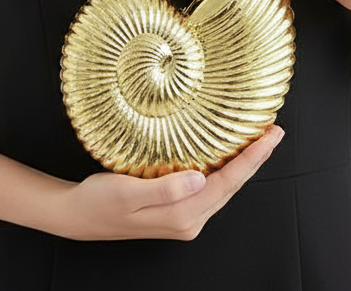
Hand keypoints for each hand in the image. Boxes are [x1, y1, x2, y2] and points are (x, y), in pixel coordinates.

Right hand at [55, 125, 284, 240]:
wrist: (77, 216)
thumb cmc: (98, 201)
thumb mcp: (126, 191)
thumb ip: (165, 188)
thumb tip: (200, 178)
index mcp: (181, 216)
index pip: (228, 183)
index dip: (252, 158)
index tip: (270, 136)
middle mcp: (188, 220)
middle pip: (232, 186)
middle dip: (255, 159)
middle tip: (273, 131)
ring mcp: (184, 218)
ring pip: (223, 188)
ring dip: (242, 164)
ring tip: (257, 139)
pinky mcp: (177, 211)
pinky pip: (210, 189)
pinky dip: (224, 170)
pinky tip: (227, 155)